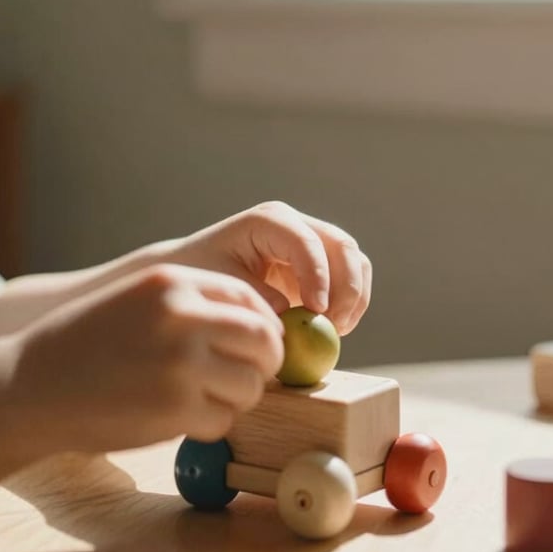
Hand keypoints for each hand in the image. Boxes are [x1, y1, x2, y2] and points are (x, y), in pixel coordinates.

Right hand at [11, 264, 284, 453]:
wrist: (30, 386)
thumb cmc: (85, 344)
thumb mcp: (138, 300)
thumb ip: (192, 305)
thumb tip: (262, 327)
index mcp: (172, 282)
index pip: (249, 297)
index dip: (262, 324)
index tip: (255, 345)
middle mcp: (182, 316)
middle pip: (264, 339)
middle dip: (263, 363)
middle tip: (246, 378)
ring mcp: (180, 362)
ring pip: (250, 384)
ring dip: (236, 398)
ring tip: (203, 399)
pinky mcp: (174, 408)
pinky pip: (223, 419)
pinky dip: (211, 424)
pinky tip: (180, 418)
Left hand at [161, 202, 371, 335]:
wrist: (198, 267)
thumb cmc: (203, 272)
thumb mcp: (222, 282)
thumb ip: (256, 295)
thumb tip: (289, 311)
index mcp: (269, 221)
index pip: (306, 242)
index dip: (318, 276)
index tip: (318, 312)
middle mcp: (296, 224)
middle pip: (341, 245)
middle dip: (347, 287)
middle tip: (336, 326)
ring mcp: (312, 240)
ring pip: (354, 260)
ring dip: (355, 296)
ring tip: (337, 330)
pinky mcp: (319, 262)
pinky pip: (350, 277)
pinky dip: (351, 302)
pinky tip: (335, 327)